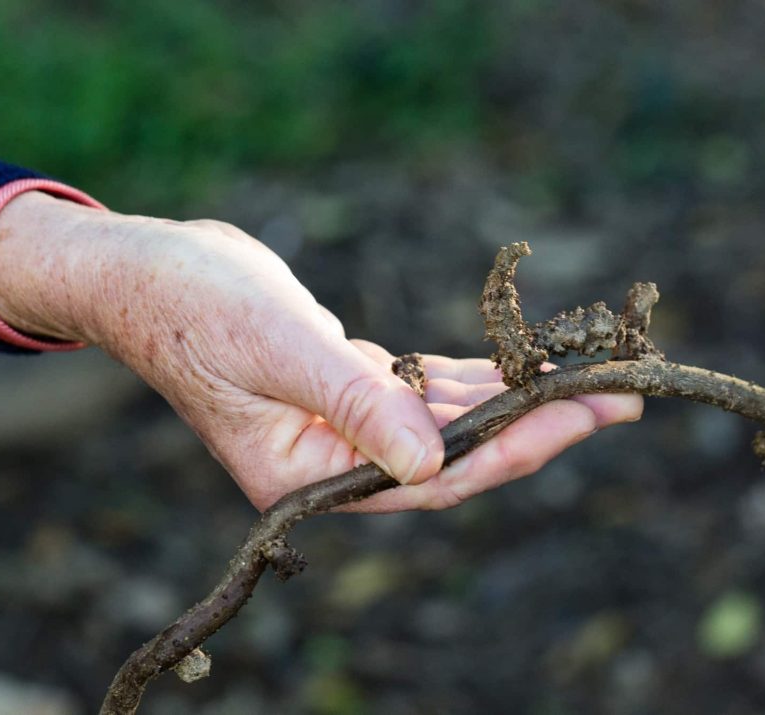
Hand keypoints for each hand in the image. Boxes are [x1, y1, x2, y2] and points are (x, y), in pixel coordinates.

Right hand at [0, 192, 642, 510]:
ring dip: (513, 396)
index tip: (585, 415)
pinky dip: (472, 375)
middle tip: (618, 393)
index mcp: (306, 473)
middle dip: (535, 424)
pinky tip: (518, 361)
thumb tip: (433, 463)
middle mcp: (331, 461)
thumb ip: (354, 406)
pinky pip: (424, 389)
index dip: (513, 449)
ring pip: (446, 421)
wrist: (146, 272)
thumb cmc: (191, 307)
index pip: (431, 479)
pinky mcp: (348, 386)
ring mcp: (341, 425)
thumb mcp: (275, 349)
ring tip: (587, 373)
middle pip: (454, 455)